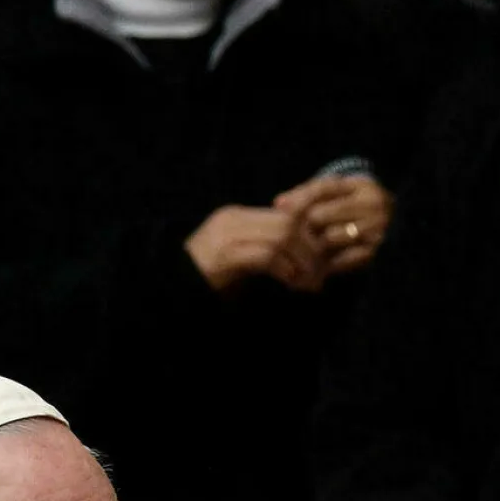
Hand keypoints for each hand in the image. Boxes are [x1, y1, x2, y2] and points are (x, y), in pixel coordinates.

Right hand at [185, 204, 324, 292]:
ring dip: (302, 262)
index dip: (310, 233)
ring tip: (309, 283)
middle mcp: (233, 218)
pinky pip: (266, 256)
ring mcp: (227, 234)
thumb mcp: (243, 255)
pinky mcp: (225, 255)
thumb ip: (268, 247)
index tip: (323, 257)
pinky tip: (292, 285)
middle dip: (310, 250)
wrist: (176, 288)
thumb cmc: (212, 278)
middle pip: (288, 222)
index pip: (285, 212)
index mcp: (238, 214)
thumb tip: (307, 252)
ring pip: (281, 236)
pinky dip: (285, 270)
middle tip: (320, 275)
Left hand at [274, 173, 393, 276]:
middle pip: (321, 214)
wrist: (398, 228)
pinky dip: (329, 262)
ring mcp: (377, 229)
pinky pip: (343, 258)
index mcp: (362, 186)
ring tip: (305, 249)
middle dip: (304, 224)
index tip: (278, 206)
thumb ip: (309, 194)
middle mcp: (373, 205)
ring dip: (315, 245)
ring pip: (329, 237)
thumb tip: (279, 204)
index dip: (299, 196)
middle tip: (291, 233)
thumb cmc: (356, 209)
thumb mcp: (339, 195)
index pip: (324, 187)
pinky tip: (321, 264)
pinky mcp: (377, 252)